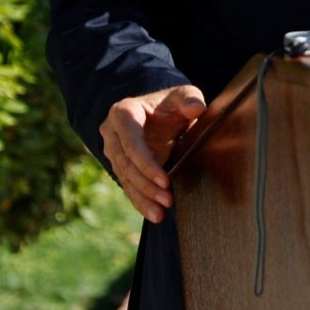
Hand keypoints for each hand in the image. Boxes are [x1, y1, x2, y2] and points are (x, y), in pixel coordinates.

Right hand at [99, 84, 206, 223]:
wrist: (160, 111)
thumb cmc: (172, 103)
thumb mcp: (183, 94)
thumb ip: (190, 98)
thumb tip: (197, 108)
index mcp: (123, 113)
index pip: (131, 142)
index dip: (146, 163)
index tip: (165, 181)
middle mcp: (112, 132)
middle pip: (126, 164)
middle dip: (146, 185)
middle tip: (168, 200)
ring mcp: (113, 150)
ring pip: (124, 178)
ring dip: (142, 197)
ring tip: (160, 214)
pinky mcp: (119, 165)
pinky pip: (127, 185)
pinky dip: (140, 201)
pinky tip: (153, 214)